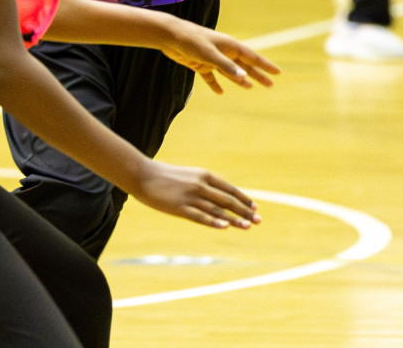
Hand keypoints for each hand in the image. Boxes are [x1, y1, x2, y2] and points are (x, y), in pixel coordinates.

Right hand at [133, 161, 260, 229]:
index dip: (243, 199)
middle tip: (259, 220)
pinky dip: (214, 222)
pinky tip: (225, 227)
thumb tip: (218, 195)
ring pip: (217, 210)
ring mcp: (191, 196)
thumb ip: (204, 184)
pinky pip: (200, 216)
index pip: (229, 189)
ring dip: (234, 219)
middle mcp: (201, 185)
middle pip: (227, 200)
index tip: (255, 208)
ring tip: (248, 226)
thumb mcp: (190, 176)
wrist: (143, 175)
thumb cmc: (167, 177)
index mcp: (205, 175)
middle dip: (245, 211)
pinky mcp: (180, 208)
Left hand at [161, 19, 279, 93]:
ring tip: (250, 88)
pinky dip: (216, 84)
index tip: (277, 72)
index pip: (252, 57)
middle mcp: (224, 52)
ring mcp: (212, 58)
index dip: (265, 65)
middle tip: (270, 85)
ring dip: (240, 80)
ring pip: (230, 72)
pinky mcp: (200, 64)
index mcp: (230, 46)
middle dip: (257, 75)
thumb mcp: (210, 55)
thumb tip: (244, 78)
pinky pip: (211, 77)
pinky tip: (219, 92)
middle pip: (244, 66)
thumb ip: (227, 66)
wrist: (170, 36)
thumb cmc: (192, 41)